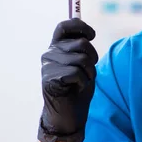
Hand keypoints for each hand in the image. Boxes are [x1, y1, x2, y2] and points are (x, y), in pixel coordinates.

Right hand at [38, 18, 97, 141]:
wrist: (68, 115)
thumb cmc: (78, 88)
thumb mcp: (82, 64)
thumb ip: (81, 48)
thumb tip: (88, 33)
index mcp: (56, 47)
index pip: (65, 26)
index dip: (80, 26)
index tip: (92, 35)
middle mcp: (49, 53)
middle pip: (81, 43)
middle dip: (93, 57)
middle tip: (88, 71)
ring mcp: (48, 66)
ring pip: (82, 59)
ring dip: (89, 72)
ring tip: (82, 82)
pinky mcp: (50, 79)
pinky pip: (77, 73)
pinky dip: (83, 82)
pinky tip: (76, 89)